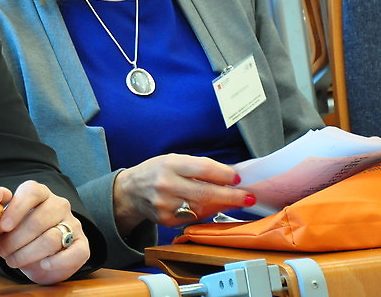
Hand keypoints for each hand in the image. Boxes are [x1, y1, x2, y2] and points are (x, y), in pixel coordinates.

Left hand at [0, 180, 89, 284]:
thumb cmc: (19, 236)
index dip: (15, 209)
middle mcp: (59, 204)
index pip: (31, 192)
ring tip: (13, 261)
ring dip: (28, 254)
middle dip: (15, 240)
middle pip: (38, 221)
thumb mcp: (5, 227)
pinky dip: (56, 262)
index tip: (2, 227)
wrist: (41, 257)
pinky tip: (43, 265)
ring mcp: (73, 224)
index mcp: (39, 193)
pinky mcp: (83, 244)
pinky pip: (74, 253)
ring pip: (51, 239)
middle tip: (2, 252)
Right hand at [112, 154, 255, 231]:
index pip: (202, 169)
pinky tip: (212, 207)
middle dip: (231, 196)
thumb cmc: (157, 171)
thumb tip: (230, 174)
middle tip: (249, 197)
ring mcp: (166, 205)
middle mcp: (166, 185)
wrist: (131, 190)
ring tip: (234, 201)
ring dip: (221, 206)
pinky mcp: (166, 220)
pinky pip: (194, 218)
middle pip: (206, 193)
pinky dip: (206, 213)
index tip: (238, 178)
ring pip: (202, 209)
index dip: (223, 174)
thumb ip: (200, 167)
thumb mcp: (174, 160)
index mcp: (170, 165)